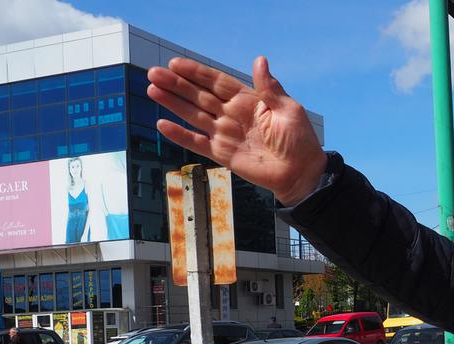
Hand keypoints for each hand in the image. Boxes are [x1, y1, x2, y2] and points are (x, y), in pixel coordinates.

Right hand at [146, 56, 326, 204]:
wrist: (301, 173)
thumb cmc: (300, 141)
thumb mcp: (288, 110)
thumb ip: (270, 88)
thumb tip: (259, 60)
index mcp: (249, 101)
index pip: (217, 82)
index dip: (197, 73)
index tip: (176, 63)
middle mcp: (233, 115)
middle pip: (199, 96)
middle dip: (177, 84)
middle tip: (154, 73)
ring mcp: (226, 134)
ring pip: (194, 115)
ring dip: (173, 103)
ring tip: (152, 90)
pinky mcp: (223, 154)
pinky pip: (197, 143)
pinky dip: (180, 135)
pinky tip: (163, 124)